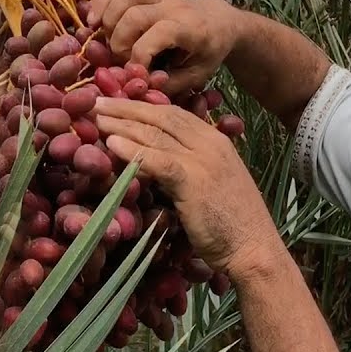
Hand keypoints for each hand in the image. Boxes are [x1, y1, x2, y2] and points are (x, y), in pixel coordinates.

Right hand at [85, 0, 243, 95]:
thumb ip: (170, 83)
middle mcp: (174, 6)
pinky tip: (95, 20)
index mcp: (191, 28)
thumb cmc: (208, 51)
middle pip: (134, 15)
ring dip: (107, 17)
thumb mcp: (198, 74)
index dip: (139, 57)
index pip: (157, 35)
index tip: (136, 73)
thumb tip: (141, 84)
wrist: (218, 19)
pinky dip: (104, 0)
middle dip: (119, 41)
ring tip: (102, 38)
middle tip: (120, 58)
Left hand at [92, 97, 280, 276]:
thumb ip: (188, 167)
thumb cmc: (231, 224)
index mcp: (216, 140)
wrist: (254, 249)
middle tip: (96, 102)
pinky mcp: (194, 181)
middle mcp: (210, 143)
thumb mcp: (211, 184)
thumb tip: (154, 160)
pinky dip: (133, 150)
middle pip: (161, 117)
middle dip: (126, 107)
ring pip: (156, 134)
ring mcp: (203, 160)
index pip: (173, 114)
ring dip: (122, 124)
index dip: (142, 106)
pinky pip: (158, 160)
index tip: (116, 102)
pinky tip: (111, 144)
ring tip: (95, 118)